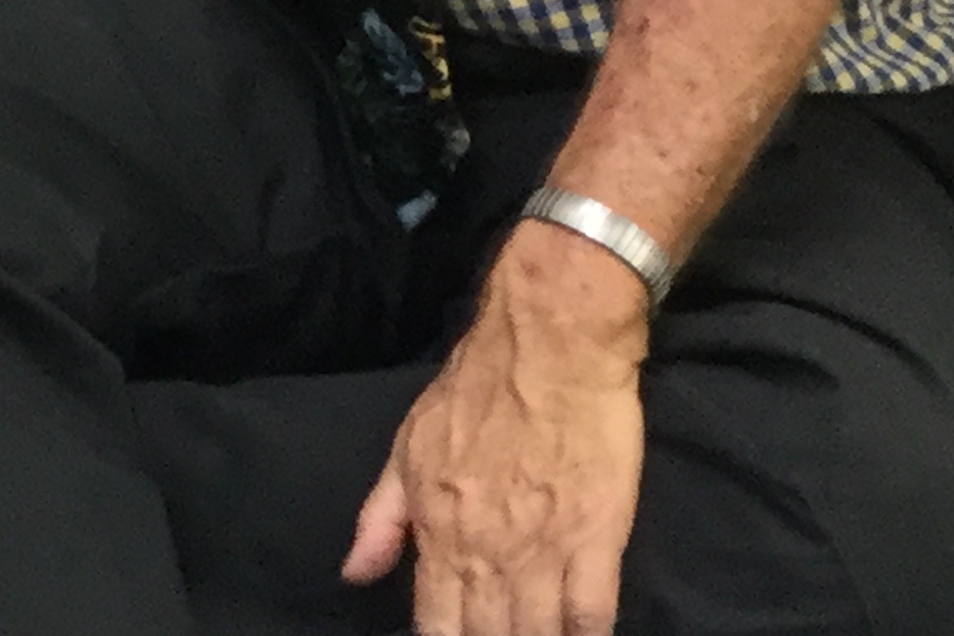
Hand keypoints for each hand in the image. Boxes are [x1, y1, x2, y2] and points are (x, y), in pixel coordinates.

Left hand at [345, 224, 651, 635]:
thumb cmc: (475, 392)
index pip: (434, 622)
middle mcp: (487, 549)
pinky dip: (585, 635)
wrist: (548, 346)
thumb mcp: (407, 447)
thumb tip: (355, 575)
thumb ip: (382, 518)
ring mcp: (543, 548)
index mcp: (438, 527)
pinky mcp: (598, 538)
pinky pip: (592, 614)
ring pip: (536, 633)